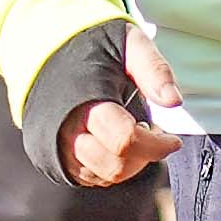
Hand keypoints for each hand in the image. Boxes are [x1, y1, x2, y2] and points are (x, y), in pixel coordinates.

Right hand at [57, 25, 187, 188]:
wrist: (47, 49)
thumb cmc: (94, 46)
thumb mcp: (129, 43)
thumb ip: (153, 69)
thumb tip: (174, 101)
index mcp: (85, 101)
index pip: (125, 140)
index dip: (156, 146)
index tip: (172, 140)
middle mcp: (66, 130)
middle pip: (116, 165)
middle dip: (144, 156)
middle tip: (150, 133)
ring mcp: (57, 147)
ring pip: (104, 176)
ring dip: (129, 164)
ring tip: (132, 135)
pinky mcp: (54, 157)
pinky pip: (89, 178)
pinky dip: (111, 168)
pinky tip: (114, 143)